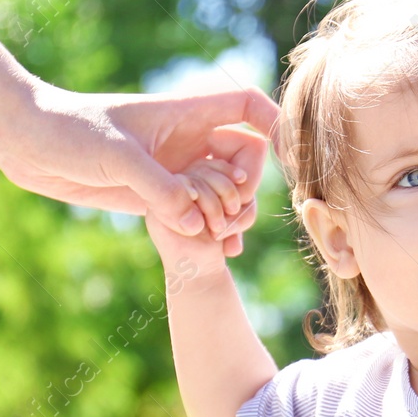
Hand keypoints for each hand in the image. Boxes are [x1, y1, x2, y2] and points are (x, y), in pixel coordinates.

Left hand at [4, 82, 279, 257]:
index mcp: (184, 113)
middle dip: (248, 184)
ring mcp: (174, 168)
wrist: (26, 143)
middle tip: (231, 210)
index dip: (274, 122)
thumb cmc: (68, 132)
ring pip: (224, 189)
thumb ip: (159, 189)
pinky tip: (217, 252)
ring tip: (223, 238)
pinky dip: (212, 231)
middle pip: (245, 155)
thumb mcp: (116, 158)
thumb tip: (194, 223)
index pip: (245, 106)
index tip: (285, 154)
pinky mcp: (157, 195)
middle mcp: (186, 139)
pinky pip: (198, 213)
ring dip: (232, 213)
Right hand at [144, 151, 264, 276]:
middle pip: (206, 165)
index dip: (230, 169)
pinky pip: (185, 189)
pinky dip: (205, 209)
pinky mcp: (156, 207)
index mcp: (194, 177)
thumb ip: (243, 186)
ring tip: (220, 229)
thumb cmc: (221, 241)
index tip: (243, 183)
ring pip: (197, 177)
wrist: (200, 272)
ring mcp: (164, 193)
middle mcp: (177, 182)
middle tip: (233, 214)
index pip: (212, 158)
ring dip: (217, 205)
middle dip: (227, 190)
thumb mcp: (238, 210)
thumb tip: (260, 144)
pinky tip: (208, 230)